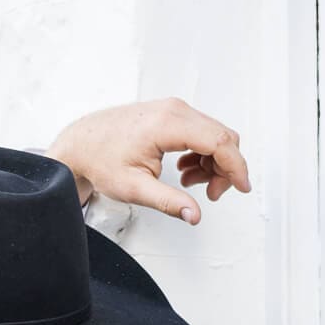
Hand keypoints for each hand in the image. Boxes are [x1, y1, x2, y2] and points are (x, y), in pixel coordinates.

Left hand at [47, 98, 251, 224]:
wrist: (82, 144)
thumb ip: (168, 202)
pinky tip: (185, 170)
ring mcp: (173, 108)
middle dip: (225, 168)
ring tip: (190, 183)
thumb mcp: (134, 188)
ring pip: (214, 134)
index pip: (219, 142)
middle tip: (209, 193)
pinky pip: (201, 131)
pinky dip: (202, 153)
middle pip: (222, 137)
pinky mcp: (171, 113)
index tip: (242, 188)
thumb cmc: (102, 160)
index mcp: (167, 125)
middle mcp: (174, 110)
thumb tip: (195, 215)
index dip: (236, 167)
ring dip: (212, 162)